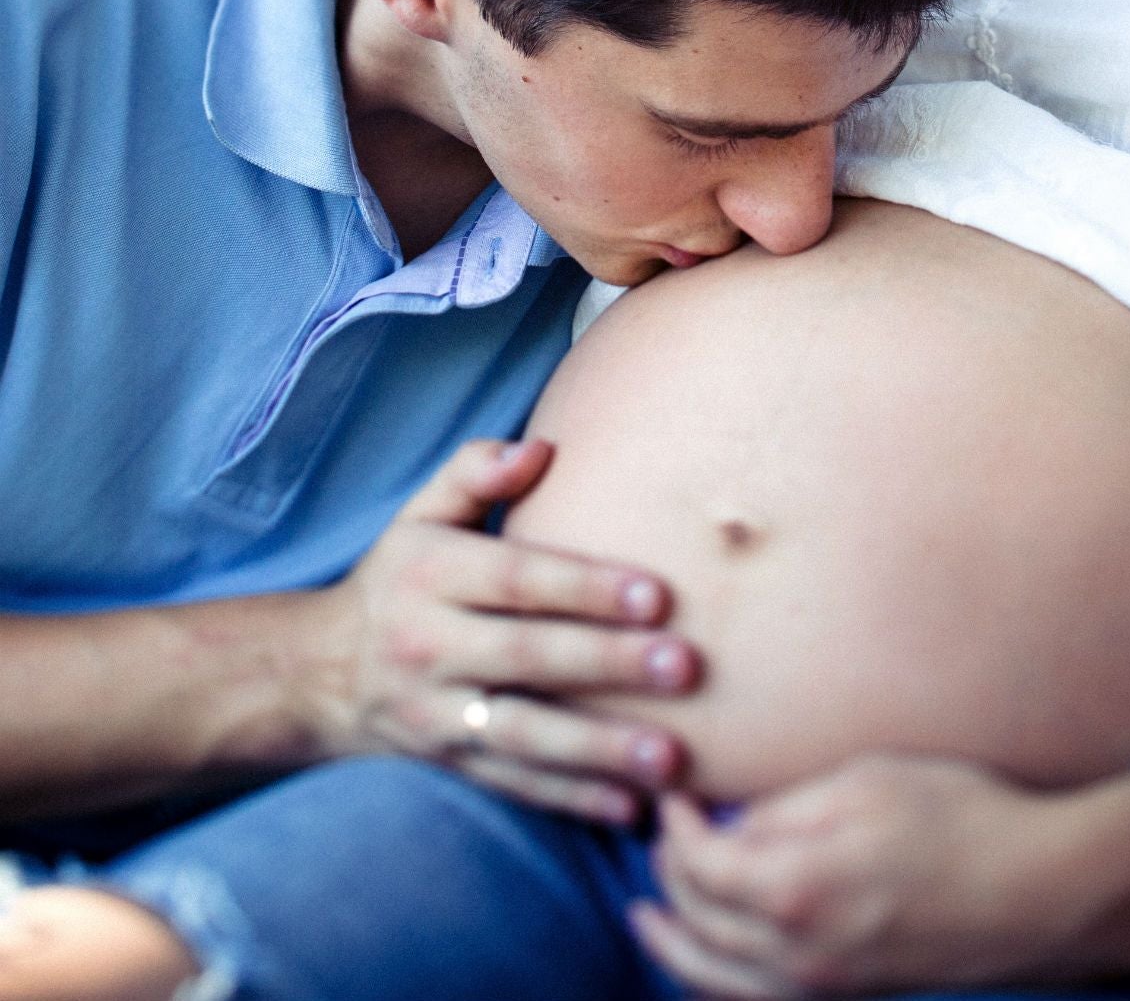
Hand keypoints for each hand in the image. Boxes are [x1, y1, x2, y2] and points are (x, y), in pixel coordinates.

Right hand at [309, 438, 700, 822]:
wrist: (316, 674)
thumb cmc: (400, 576)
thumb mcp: (421, 514)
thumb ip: (475, 473)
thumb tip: (541, 448)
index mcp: (430, 576)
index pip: (516, 580)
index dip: (586, 586)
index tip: (658, 594)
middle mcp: (430, 648)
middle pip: (530, 656)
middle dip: (610, 664)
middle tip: (686, 666)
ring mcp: (438, 714)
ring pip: (525, 735)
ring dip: (600, 749)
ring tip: (670, 758)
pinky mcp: (450, 764)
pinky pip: (514, 785)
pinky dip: (572, 800)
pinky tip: (631, 808)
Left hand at [632, 753, 1129, 996]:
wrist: (1045, 889)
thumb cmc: (961, 817)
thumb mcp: (865, 783)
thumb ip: (786, 809)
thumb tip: (732, 826)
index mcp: (796, 887)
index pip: (698, 866)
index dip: (674, 828)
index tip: (671, 794)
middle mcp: (800, 951)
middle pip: (699, 924)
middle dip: (667, 880)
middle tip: (658, 840)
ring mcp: (827, 985)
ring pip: (719, 980)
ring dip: (676, 946)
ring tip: (649, 919)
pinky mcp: (855, 997)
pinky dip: (720, 985)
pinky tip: (712, 965)